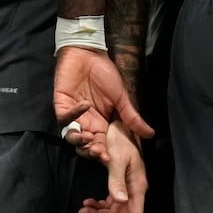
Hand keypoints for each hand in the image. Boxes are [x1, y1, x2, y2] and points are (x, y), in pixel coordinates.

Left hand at [53, 45, 153, 162]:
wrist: (88, 53)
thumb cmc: (105, 74)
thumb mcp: (121, 97)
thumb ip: (132, 117)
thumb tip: (150, 134)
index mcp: (101, 124)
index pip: (101, 145)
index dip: (104, 153)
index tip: (110, 159)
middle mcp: (86, 123)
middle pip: (84, 146)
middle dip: (90, 151)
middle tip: (99, 152)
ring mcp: (72, 115)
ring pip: (71, 136)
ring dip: (79, 140)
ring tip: (89, 138)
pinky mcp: (61, 104)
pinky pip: (64, 117)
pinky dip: (74, 114)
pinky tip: (85, 105)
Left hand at [78, 120, 147, 212]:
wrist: (119, 125)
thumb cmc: (120, 139)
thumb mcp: (116, 158)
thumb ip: (116, 180)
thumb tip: (119, 201)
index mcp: (137, 185)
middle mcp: (133, 189)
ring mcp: (126, 186)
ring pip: (114, 209)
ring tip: (83, 212)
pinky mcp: (118, 182)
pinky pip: (109, 200)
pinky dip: (98, 204)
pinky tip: (87, 202)